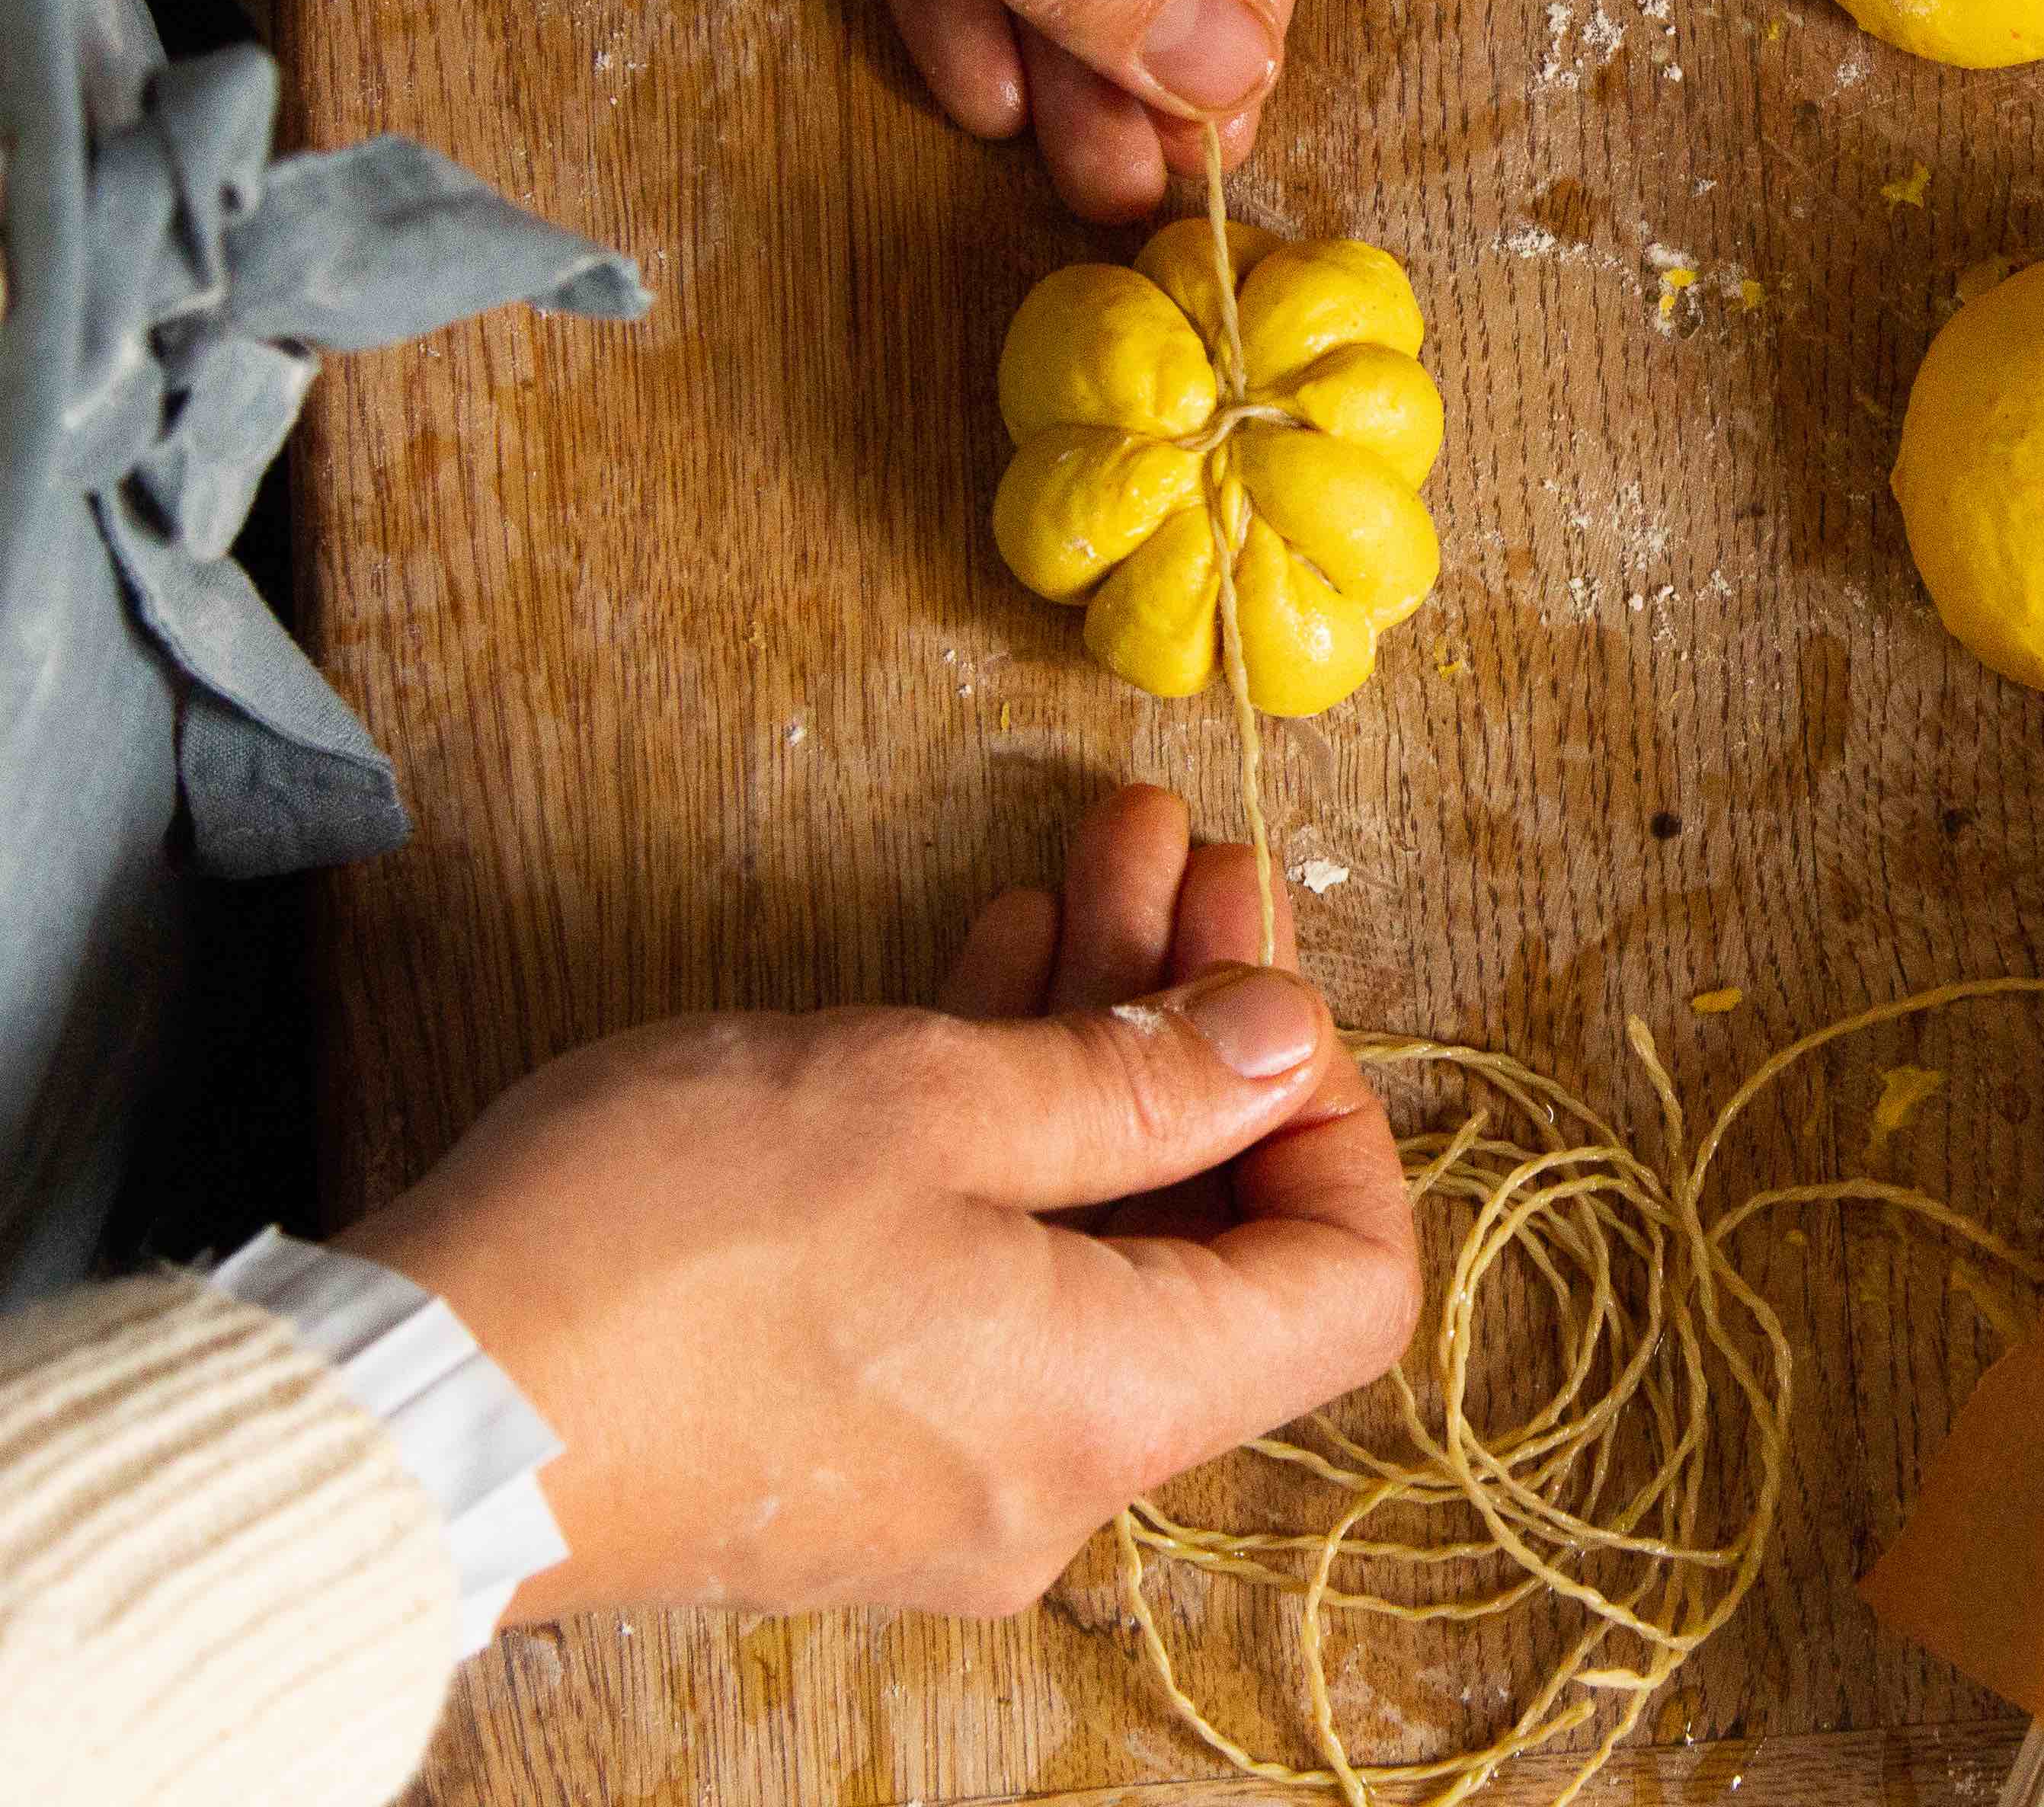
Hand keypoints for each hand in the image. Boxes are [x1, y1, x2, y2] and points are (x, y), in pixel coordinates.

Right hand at [341, 786, 1415, 1618]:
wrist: (408, 1415)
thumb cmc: (655, 1250)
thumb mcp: (925, 1100)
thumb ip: (1134, 1076)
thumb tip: (1283, 1041)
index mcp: (1118, 1404)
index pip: (1349, 1283)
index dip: (1338, 1116)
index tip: (1267, 982)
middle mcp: (1063, 1467)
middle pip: (1214, 1236)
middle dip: (1204, 1024)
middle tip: (1184, 861)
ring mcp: (955, 1465)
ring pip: (1094, 1233)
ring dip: (1102, 1043)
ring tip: (1099, 865)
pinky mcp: (854, 1438)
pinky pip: (992, 1273)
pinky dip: (1005, 1129)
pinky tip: (993, 969)